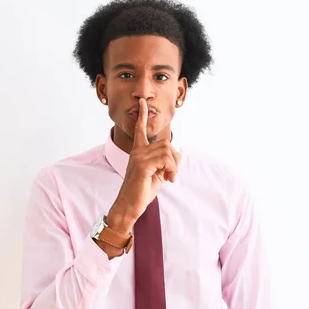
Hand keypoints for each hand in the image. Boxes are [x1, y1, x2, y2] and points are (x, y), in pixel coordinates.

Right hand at [107, 98, 180, 232]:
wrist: (130, 206)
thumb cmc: (142, 191)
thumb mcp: (158, 174)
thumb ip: (166, 162)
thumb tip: (178, 153)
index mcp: (138, 152)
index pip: (140, 130)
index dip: (143, 116)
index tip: (143, 102)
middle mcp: (137, 151)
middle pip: (166, 143)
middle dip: (174, 160)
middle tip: (171, 175)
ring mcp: (138, 157)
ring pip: (168, 151)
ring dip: (174, 166)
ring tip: (169, 178)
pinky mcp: (142, 165)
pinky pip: (166, 160)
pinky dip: (171, 170)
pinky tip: (167, 179)